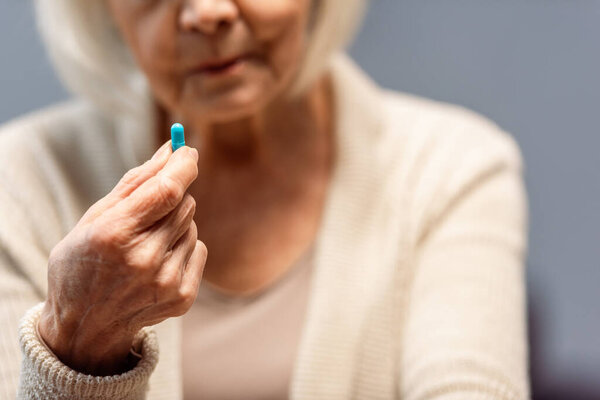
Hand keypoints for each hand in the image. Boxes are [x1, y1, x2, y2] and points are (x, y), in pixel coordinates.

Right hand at [38, 141, 206, 375]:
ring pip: (192, 226)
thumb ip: (137, 181)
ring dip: (175, 226)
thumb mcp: (95, 217)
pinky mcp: (182, 298)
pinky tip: (157, 263)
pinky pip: (198, 249)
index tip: (188, 151)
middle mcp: (143, 260)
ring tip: (146, 245)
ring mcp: (165, 282)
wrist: (85, 326)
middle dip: (172, 198)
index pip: (167, 190)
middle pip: (185, 204)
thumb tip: (173, 148)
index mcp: (114, 235)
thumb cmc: (84, 261)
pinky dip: (182, 248)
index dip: (184, 165)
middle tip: (149, 211)